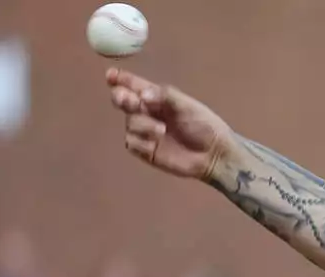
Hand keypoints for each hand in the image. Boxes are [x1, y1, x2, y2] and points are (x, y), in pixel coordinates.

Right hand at [105, 68, 232, 179]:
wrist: (213, 154)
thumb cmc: (203, 125)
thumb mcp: (187, 105)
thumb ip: (164, 96)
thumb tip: (142, 95)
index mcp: (156, 96)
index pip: (133, 84)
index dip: (120, 79)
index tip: (111, 76)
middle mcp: (146, 111)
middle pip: (122, 100)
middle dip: (122, 98)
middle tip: (131, 101)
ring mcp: (144, 131)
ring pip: (129, 122)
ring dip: (143, 125)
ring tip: (162, 130)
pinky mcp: (144, 150)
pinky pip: (131, 142)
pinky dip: (142, 142)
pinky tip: (156, 144)